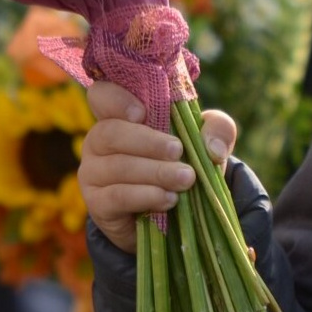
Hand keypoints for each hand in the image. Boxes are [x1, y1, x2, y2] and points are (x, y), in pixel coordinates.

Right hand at [77, 78, 235, 244]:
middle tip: (178, 152)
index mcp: (119, 117)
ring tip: (185, 179)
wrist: (174, 215)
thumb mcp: (206, 142)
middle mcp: (98, 142)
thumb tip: (212, 147)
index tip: (143, 112)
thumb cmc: (183, 164)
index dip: (116, 99)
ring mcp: (93, 173)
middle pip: (110, 132)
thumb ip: (218, 130)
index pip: (100, 95)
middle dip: (148, 142)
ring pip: (117, 166)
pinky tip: (169, 199)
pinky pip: (117, 196)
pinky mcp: (98, 204)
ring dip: (155, 172)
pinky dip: (146, 196)